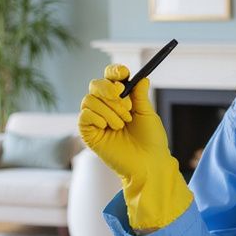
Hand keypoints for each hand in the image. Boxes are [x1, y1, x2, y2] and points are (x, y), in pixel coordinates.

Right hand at [79, 64, 168, 183]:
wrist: (148, 163)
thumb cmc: (151, 140)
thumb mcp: (147, 113)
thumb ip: (140, 95)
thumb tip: (141, 77)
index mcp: (121, 99)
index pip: (111, 78)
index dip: (114, 72)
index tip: (124, 73)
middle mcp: (106, 106)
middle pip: (95, 84)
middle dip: (109, 89)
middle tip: (124, 101)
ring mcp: (96, 119)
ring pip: (89, 99)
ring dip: (108, 109)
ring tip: (122, 123)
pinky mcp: (88, 133)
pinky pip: (84, 115)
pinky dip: (97, 117)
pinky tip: (109, 128)